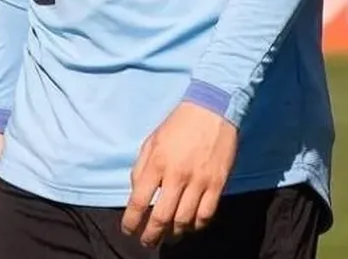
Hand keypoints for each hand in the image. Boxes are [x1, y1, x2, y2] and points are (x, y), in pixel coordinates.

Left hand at [122, 102, 237, 247]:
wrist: (213, 106)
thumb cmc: (179, 123)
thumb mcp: (152, 140)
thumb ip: (141, 168)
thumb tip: (137, 195)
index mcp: (157, 163)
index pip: (139, 203)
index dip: (131, 223)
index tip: (129, 230)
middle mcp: (177, 174)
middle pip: (161, 218)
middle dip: (151, 235)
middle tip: (148, 241)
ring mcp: (199, 180)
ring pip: (184, 220)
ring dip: (173, 233)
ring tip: (170, 234)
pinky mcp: (217, 181)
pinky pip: (206, 214)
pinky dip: (197, 225)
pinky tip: (191, 224)